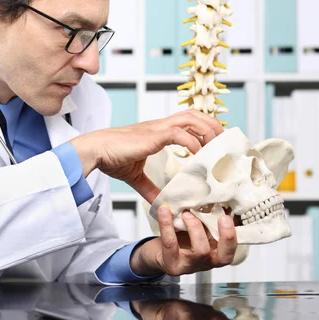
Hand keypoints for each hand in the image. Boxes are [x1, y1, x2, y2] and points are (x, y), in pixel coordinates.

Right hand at [69, 109, 222, 202]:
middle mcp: (161, 125)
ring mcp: (158, 128)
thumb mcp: (135, 177)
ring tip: (215, 149)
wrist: (95, 150)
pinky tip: (197, 155)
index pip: (189, 121)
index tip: (215, 145)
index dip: (204, 129)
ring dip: (207, 132)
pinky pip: (180, 134)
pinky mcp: (154, 135)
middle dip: (213, 127)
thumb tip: (161, 205)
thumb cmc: (110, 158)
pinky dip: (193, 143)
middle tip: (223, 147)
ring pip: (192, 118)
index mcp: (158, 131)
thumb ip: (150, 189)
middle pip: (196, 114)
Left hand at [130, 206, 236, 276]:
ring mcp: (190, 265)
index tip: (231, 212)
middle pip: (225, 256)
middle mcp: (207, 261)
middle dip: (227, 236)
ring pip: (201, 251)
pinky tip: (164, 210)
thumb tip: (206, 182)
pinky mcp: (171, 264)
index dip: (235, 231)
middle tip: (222, 217)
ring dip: (196, 228)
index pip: (233, 245)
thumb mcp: (194, 224)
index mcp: (217, 250)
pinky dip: (167, 225)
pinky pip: (171, 244)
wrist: (155, 255)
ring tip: (187, 213)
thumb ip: (201, 208)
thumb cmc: (180, 238)